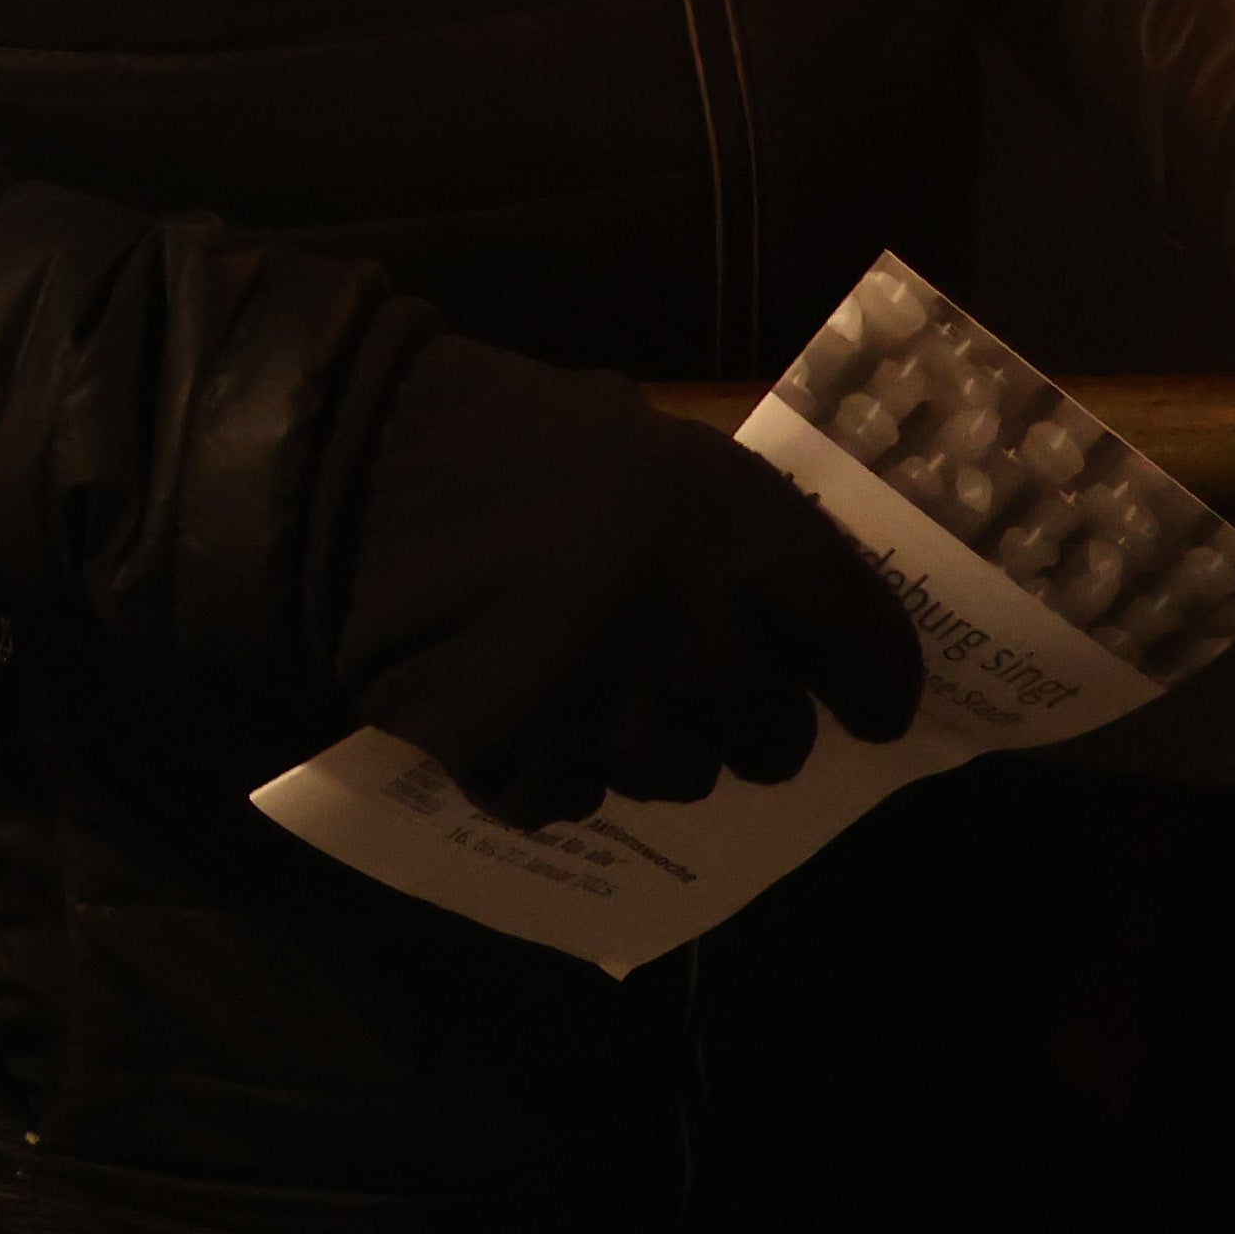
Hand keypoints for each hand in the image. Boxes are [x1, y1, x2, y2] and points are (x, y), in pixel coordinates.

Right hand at [330, 332, 922, 830]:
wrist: (356, 470)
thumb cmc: (509, 435)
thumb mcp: (644, 437)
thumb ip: (720, 520)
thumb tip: (771, 592)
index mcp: (743, 534)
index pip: (866, 646)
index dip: (878, 683)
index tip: (872, 706)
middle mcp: (701, 638)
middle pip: (776, 740)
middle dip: (749, 720)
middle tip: (698, 684)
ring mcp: (614, 718)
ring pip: (679, 780)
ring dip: (652, 746)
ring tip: (592, 685)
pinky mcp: (528, 767)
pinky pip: (575, 798)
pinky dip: (556, 765)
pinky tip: (521, 707)